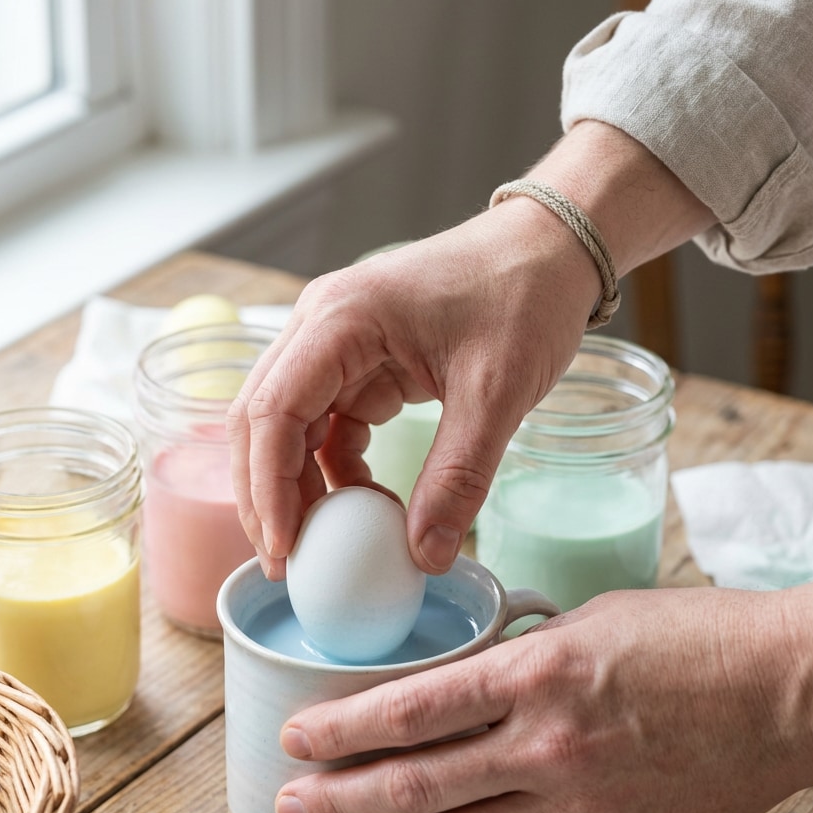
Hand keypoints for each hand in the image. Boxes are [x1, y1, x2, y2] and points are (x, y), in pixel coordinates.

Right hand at [227, 121, 712, 580]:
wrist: (550, 249)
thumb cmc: (524, 296)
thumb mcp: (497, 392)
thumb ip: (458, 477)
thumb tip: (424, 555)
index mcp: (340, 319)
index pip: (272, 412)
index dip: (269, 488)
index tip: (284, 549)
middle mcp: (321, 325)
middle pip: (261, 420)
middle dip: (266, 494)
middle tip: (284, 563)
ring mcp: (335, 343)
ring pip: (287, 426)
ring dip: (295, 486)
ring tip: (316, 546)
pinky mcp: (359, 362)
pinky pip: (327, 425)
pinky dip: (333, 470)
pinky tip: (359, 505)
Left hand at [274, 578, 812, 812]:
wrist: (787, 692)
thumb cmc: (696, 638)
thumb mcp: (593, 619)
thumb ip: (524, 655)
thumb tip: (473, 682)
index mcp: (539, 670)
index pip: (414, 708)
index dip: (344, 728)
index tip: (299, 736)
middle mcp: (546, 742)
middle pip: (417, 778)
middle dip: (341, 795)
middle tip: (288, 802)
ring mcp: (575, 800)